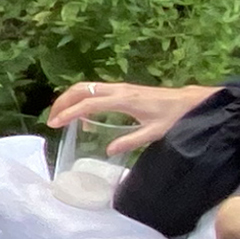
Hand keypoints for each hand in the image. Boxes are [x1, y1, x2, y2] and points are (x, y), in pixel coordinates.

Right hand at [42, 79, 210, 155]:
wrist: (188, 101)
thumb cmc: (173, 117)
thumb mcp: (154, 133)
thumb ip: (131, 141)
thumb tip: (108, 151)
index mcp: (124, 100)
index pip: (88, 104)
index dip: (69, 113)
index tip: (55, 123)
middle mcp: (119, 90)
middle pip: (81, 89)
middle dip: (62, 102)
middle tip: (51, 120)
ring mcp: (120, 88)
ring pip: (86, 87)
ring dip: (70, 99)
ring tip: (60, 118)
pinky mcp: (123, 90)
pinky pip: (95, 91)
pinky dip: (82, 100)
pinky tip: (84, 119)